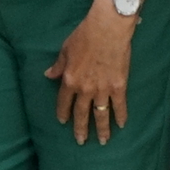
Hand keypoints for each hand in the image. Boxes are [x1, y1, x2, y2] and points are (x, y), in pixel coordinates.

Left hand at [46, 2, 134, 143]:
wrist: (107, 29)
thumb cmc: (85, 35)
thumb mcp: (65, 50)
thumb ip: (58, 66)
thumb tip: (48, 75)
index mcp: (69, 80)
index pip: (64, 102)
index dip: (63, 113)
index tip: (63, 122)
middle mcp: (85, 89)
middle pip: (81, 113)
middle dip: (80, 129)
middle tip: (81, 141)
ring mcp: (102, 89)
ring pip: (101, 114)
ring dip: (101, 129)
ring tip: (102, 141)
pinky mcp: (118, 86)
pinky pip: (119, 106)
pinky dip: (120, 116)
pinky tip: (121, 125)